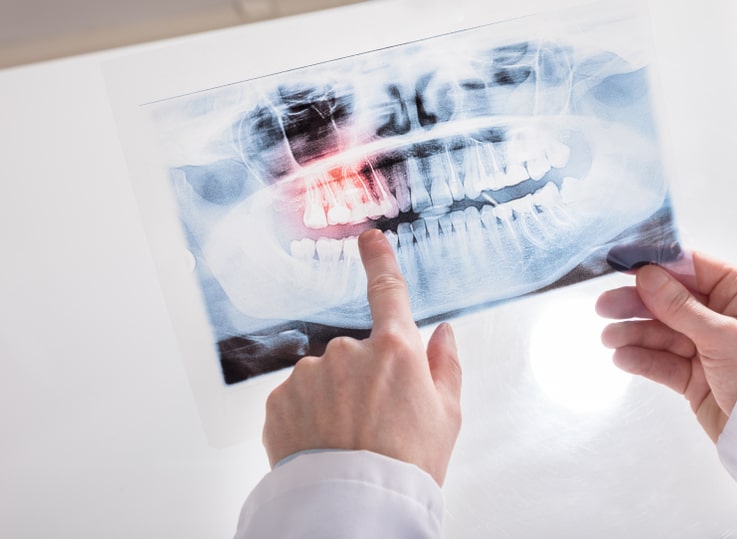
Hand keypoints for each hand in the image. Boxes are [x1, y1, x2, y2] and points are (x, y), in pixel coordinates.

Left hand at [262, 229, 462, 485]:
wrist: (354, 508)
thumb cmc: (407, 465)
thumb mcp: (447, 415)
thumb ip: (445, 365)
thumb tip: (443, 332)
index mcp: (395, 350)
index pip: (388, 290)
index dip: (379, 259)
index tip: (370, 238)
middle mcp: (348, 352)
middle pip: (358, 353)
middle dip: (365, 377)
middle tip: (378, 422)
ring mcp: (309, 374)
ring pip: (325, 376)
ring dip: (334, 398)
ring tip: (349, 439)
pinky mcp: (279, 400)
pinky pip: (297, 398)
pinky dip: (308, 416)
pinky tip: (323, 443)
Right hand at [596, 252, 736, 441]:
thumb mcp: (723, 335)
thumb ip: (679, 307)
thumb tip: (646, 274)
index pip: (692, 268)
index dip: (656, 266)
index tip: (621, 264)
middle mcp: (724, 314)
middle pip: (670, 301)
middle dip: (636, 304)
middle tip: (603, 307)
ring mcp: (707, 346)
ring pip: (662, 332)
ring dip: (634, 334)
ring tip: (608, 339)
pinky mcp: (695, 376)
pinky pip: (663, 361)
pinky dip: (642, 359)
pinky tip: (622, 358)